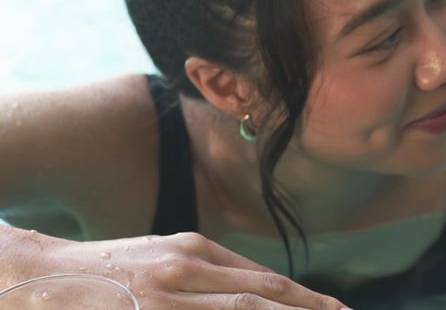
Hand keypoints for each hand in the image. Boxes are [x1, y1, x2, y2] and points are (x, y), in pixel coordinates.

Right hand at [47, 232, 347, 308]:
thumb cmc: (108, 269)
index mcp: (194, 250)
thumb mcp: (165, 257)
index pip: (265, 280)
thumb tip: (263, 290)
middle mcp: (184, 271)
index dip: (305, 299)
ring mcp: (163, 301)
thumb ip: (211, 272)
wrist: (35, 276)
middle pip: (261, 300)